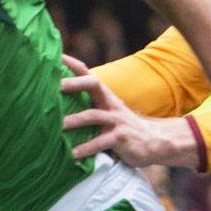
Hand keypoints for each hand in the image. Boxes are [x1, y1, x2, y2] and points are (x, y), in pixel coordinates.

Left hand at [61, 74, 197, 169]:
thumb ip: (91, 107)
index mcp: (105, 97)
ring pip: (93, 115)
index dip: (73, 65)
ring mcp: (117, 120)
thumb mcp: (109, 113)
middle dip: (74, 83)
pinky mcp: (120, 138)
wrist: (155, 141)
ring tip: (59, 126)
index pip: (88, 75)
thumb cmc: (123, 128)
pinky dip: (86, 149)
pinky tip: (73, 154)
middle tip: (55, 86)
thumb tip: (60, 107)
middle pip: (93, 85)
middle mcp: (111, 104)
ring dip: (74, 120)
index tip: (56, 56)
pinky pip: (100, 142)